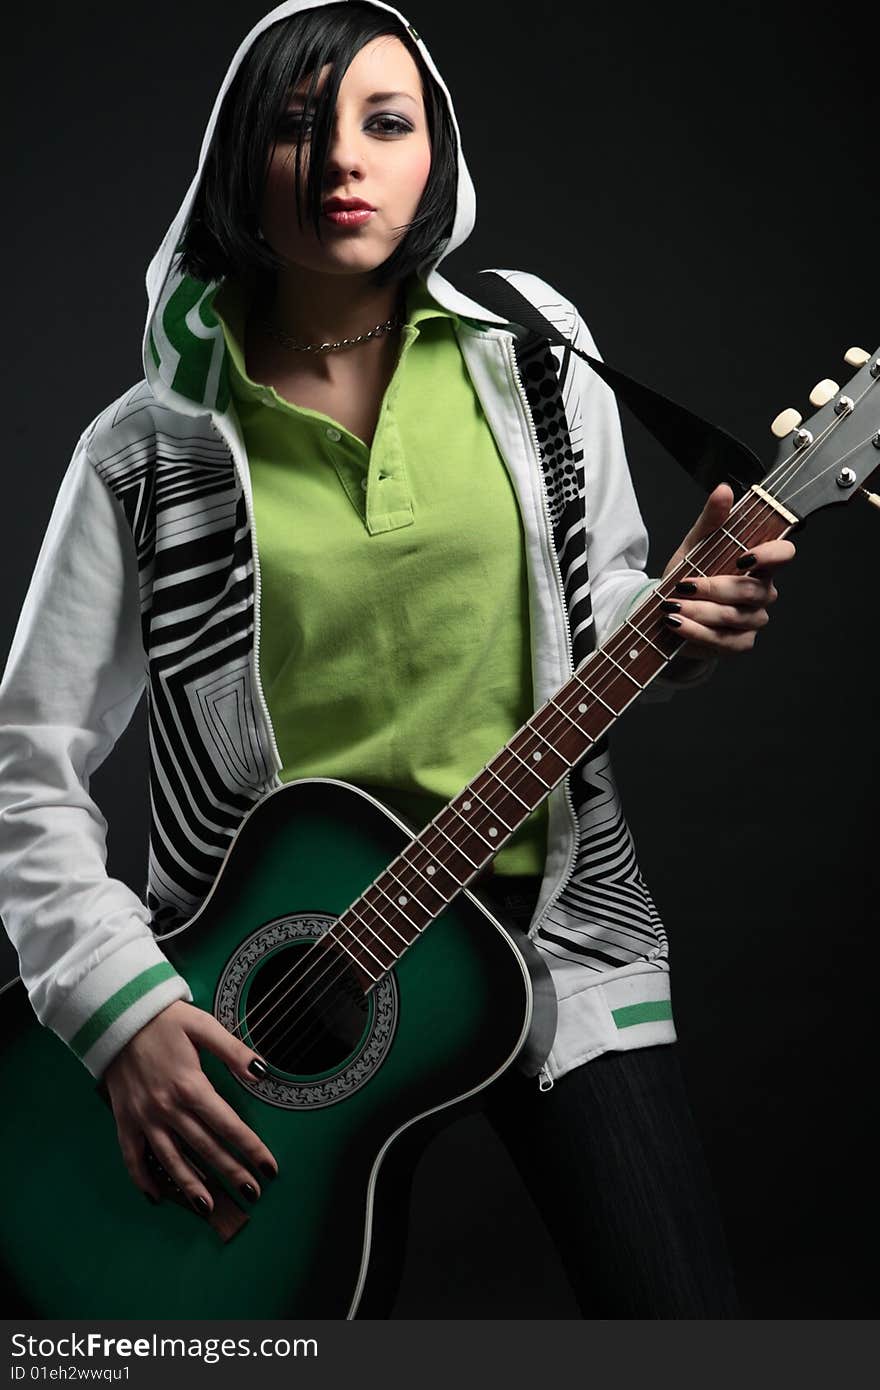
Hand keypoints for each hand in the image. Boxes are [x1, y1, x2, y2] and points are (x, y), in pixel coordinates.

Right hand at [103, 999, 277, 1213]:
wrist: (116, 1017)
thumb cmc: (165, 1020)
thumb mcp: (203, 1026)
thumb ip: (233, 1051)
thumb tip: (261, 1072)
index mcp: (190, 1086)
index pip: (228, 1125)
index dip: (250, 1148)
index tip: (269, 1167)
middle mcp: (166, 1108)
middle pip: (205, 1148)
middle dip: (230, 1171)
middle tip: (252, 1192)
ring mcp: (143, 1118)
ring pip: (170, 1160)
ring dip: (191, 1186)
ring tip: (209, 1207)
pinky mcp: (123, 1120)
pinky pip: (132, 1157)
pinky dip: (144, 1179)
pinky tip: (158, 1196)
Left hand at [660, 483, 795, 656]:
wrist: (669, 611)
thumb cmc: (689, 575)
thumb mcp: (696, 545)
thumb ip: (712, 519)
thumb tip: (723, 491)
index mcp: (758, 563)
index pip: (783, 554)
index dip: (771, 555)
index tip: (743, 556)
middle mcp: (762, 592)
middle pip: (750, 591)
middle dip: (713, 589)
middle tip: (684, 586)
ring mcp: (753, 620)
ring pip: (733, 617)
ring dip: (699, 611)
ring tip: (673, 606)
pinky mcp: (739, 643)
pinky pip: (723, 640)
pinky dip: (696, 632)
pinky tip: (677, 624)